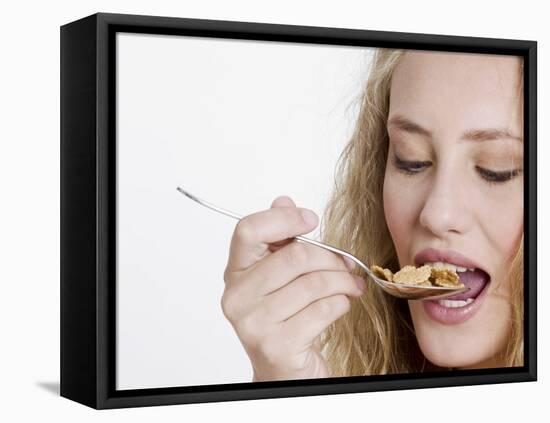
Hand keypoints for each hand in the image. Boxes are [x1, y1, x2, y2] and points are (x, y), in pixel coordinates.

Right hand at [221, 196, 364, 380]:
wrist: (285, 371)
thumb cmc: (285, 318)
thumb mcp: (280, 277)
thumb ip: (280, 239)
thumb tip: (283, 200)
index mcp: (235, 273)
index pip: (248, 230)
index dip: (283, 218)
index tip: (311, 219)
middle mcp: (237, 297)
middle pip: (294, 256)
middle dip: (331, 257)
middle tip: (347, 264)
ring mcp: (254, 323)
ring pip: (314, 283)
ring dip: (343, 281)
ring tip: (351, 284)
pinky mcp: (277, 345)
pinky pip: (323, 309)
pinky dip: (342, 304)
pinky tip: (342, 305)